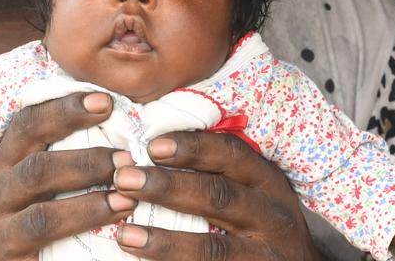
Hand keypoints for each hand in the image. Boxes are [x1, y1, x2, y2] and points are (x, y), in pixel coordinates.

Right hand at [0, 92, 136, 259]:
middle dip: (87, 162)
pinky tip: (109, 237)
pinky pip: (41, 251)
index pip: (27, 125)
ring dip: (89, 207)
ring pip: (43, 216)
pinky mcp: (2, 260)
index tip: (106, 101)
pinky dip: (77, 242)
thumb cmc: (6, 223)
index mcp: (1, 163)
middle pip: (38, 168)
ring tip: (127, 201)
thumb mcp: (16, 186)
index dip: (65, 110)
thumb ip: (49, 161)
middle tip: (127, 160)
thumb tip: (108, 127)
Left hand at [111, 131, 319, 259]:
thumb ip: (214, 172)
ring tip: (125, 236)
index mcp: (267, 182)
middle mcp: (271, 216)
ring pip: (213, 248)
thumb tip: (150, 150)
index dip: (193, 148)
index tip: (153, 145)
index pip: (231, 155)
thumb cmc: (260, 221)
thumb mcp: (253, 191)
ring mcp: (264, 255)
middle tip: (124, 179)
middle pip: (218, 197)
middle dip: (168, 187)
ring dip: (165, 242)